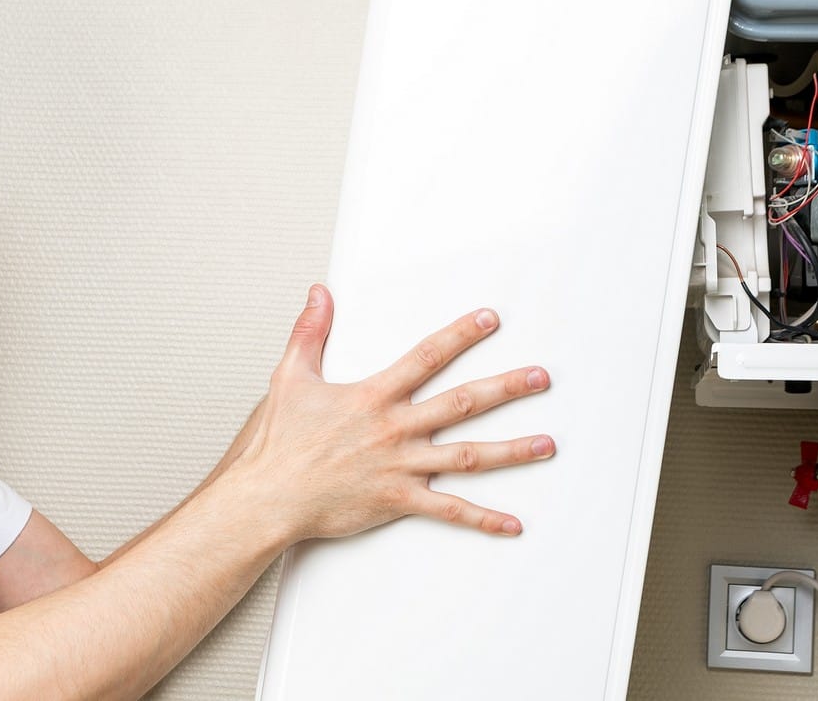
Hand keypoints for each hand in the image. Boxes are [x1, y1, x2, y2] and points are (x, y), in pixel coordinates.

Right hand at [216, 284, 552, 542]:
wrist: (269, 495)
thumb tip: (319, 294)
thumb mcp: (291, 377)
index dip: (461, 335)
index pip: (427, 357)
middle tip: (542, 378)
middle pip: (463, 403)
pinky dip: (483, 519)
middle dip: (507, 389)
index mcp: (374, 397)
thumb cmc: (279, 443)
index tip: (491, 319)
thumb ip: (310, 332)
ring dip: (511, 450)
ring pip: (468, 456)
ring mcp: (401, 466)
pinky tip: (513, 523)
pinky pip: (449, 510)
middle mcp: (395, 428)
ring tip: (547, 444)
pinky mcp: (398, 500)